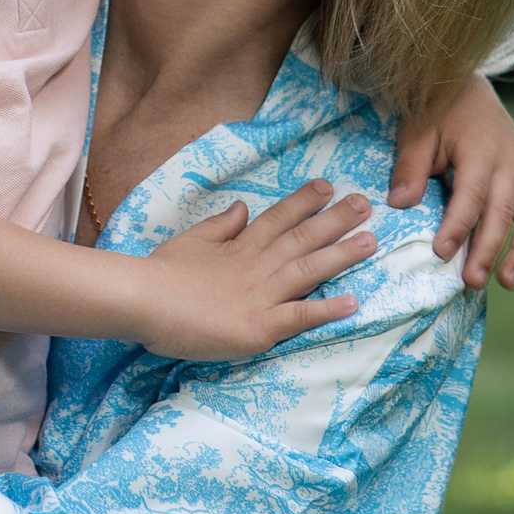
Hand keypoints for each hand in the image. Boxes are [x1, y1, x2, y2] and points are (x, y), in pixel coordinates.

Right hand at [130, 180, 373, 359]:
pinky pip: (298, 317)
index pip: (278, 218)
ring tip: (371, 242)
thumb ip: (221, 225)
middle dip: (336, 221)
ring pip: (308, 270)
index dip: (305, 202)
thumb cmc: (161, 273)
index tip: (329, 185)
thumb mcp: (191, 239)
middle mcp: (256, 266)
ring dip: (341, 256)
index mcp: (240, 246)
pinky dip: (326, 310)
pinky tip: (353, 303)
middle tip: (366, 204)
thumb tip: (244, 207)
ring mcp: (260, 296)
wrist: (142, 299)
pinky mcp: (258, 327)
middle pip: (302, 238)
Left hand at [388, 75, 513, 290]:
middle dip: (488, 250)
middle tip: (472, 281)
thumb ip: (410, 167)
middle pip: (504, 213)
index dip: (458, 226)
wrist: (470, 86)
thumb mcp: (417, 131)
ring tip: (507, 282)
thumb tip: (400, 204)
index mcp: (482, 149)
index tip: (442, 253)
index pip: (472, 195)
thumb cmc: (437, 111)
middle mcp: (512, 162)